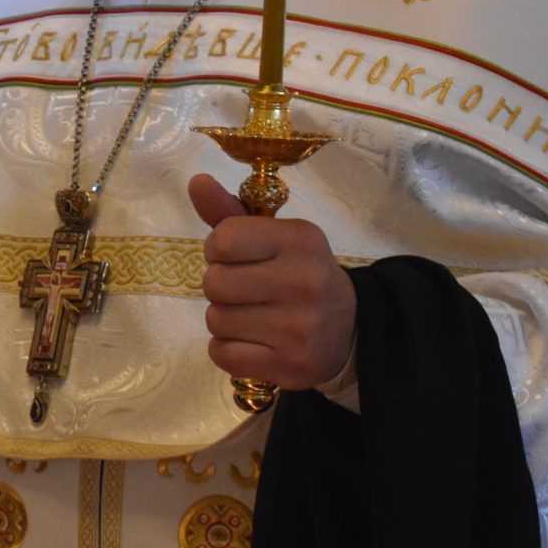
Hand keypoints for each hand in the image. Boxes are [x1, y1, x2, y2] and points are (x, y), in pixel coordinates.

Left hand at [188, 173, 355, 390]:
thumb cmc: (299, 273)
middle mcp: (303, 282)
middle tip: (247, 290)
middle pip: (214, 283)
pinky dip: (229, 350)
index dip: (219, 250)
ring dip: (225, 320)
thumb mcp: (273, 237)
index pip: (222, 240)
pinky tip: (255, 342)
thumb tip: (196, 182)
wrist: (350, 329)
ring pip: (215, 320)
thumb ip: (230, 213)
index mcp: (300, 240)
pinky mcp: (290, 366)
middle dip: (220, 287)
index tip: (238, 258)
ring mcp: (299, 328)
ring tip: (255, 316)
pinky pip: (223, 354)